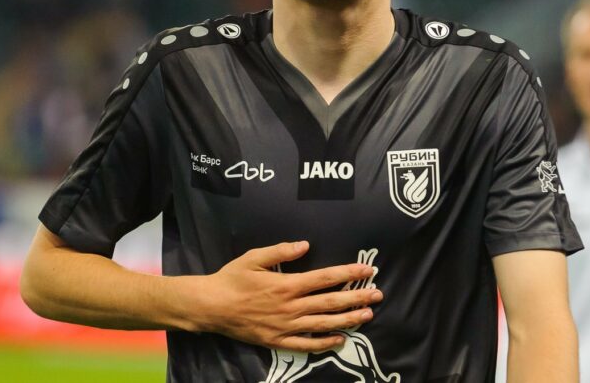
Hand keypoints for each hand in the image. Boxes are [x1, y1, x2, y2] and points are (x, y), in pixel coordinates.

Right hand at [191, 241, 383, 351]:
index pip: (325, 278)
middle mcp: (291, 307)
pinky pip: (307, 345)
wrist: (211, 307)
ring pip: (324, 324)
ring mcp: (286, 326)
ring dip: (348, 320)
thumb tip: (306, 244)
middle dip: (357, 297)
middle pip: (331, 302)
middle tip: (378, 294)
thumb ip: (281, 251)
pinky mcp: (278, 341)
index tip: (367, 270)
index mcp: (287, 285)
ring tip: (368, 315)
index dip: (349, 274)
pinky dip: (325, 343)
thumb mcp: (254, 258)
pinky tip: (341, 340)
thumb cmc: (232, 278)